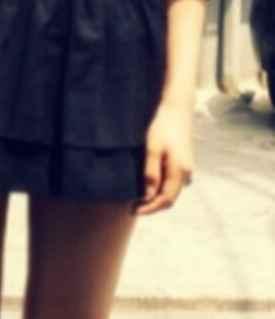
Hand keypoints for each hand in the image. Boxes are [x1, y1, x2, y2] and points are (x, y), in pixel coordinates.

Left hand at [136, 100, 193, 215]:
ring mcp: (185, 168)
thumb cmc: (163, 126)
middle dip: (152, 206)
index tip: (133, 210)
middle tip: (133, 207)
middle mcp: (186, 172)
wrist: (176, 108)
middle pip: (170, 198)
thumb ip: (151, 175)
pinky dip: (160, 189)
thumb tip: (148, 197)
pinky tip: (148, 187)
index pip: (166, 199)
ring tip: (138, 199)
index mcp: (180, 171)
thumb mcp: (152, 150)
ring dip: (156, 198)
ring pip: (171, 191)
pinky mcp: (182, 163)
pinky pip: (172, 183)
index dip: (150, 208)